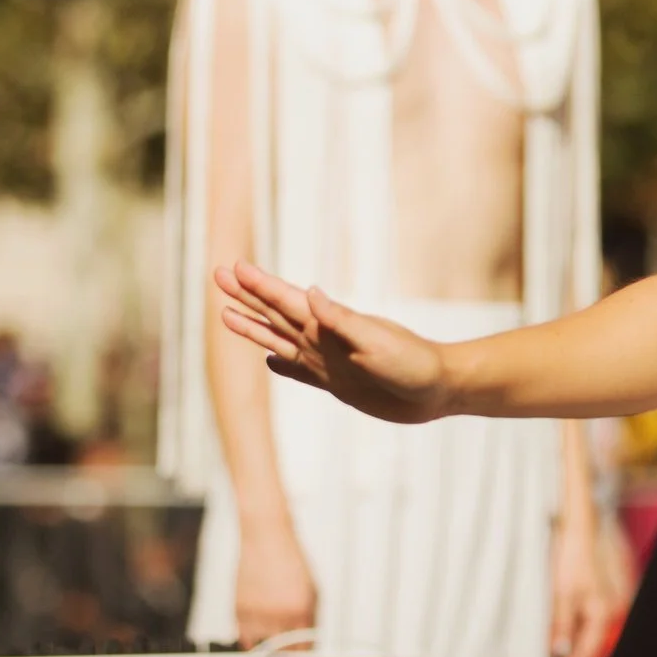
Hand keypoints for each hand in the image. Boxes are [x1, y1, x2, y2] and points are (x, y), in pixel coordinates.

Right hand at [217, 262, 454, 424]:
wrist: (438, 390)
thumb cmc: (414, 363)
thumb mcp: (377, 341)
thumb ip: (342, 320)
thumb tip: (311, 291)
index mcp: (331, 324)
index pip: (287, 299)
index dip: (259, 285)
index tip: (234, 266)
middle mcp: (324, 339)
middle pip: (275, 313)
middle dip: (247, 296)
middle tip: (218, 276)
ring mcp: (328, 360)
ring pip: (279, 339)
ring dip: (254, 327)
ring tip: (228, 315)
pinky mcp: (337, 384)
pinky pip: (300, 372)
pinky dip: (283, 365)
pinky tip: (270, 359)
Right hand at [233, 519, 317, 648]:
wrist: (265, 537)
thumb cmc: (290, 560)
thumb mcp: (312, 589)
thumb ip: (311, 618)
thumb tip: (307, 643)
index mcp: (301, 610)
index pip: (303, 648)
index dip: (302, 652)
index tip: (299, 652)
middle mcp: (279, 615)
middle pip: (282, 651)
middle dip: (285, 650)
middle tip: (284, 643)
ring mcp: (257, 614)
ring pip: (262, 646)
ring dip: (266, 641)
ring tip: (270, 623)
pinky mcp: (238, 610)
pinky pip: (243, 638)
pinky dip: (249, 638)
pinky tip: (257, 627)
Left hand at [548, 511, 620, 656]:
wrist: (577, 531)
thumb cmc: (572, 558)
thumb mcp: (562, 594)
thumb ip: (562, 627)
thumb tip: (559, 655)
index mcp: (602, 615)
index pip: (588, 654)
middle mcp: (605, 614)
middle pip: (589, 651)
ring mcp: (599, 609)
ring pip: (585, 641)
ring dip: (569, 654)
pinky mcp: (591, 603)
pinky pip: (582, 629)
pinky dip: (570, 639)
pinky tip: (556, 642)